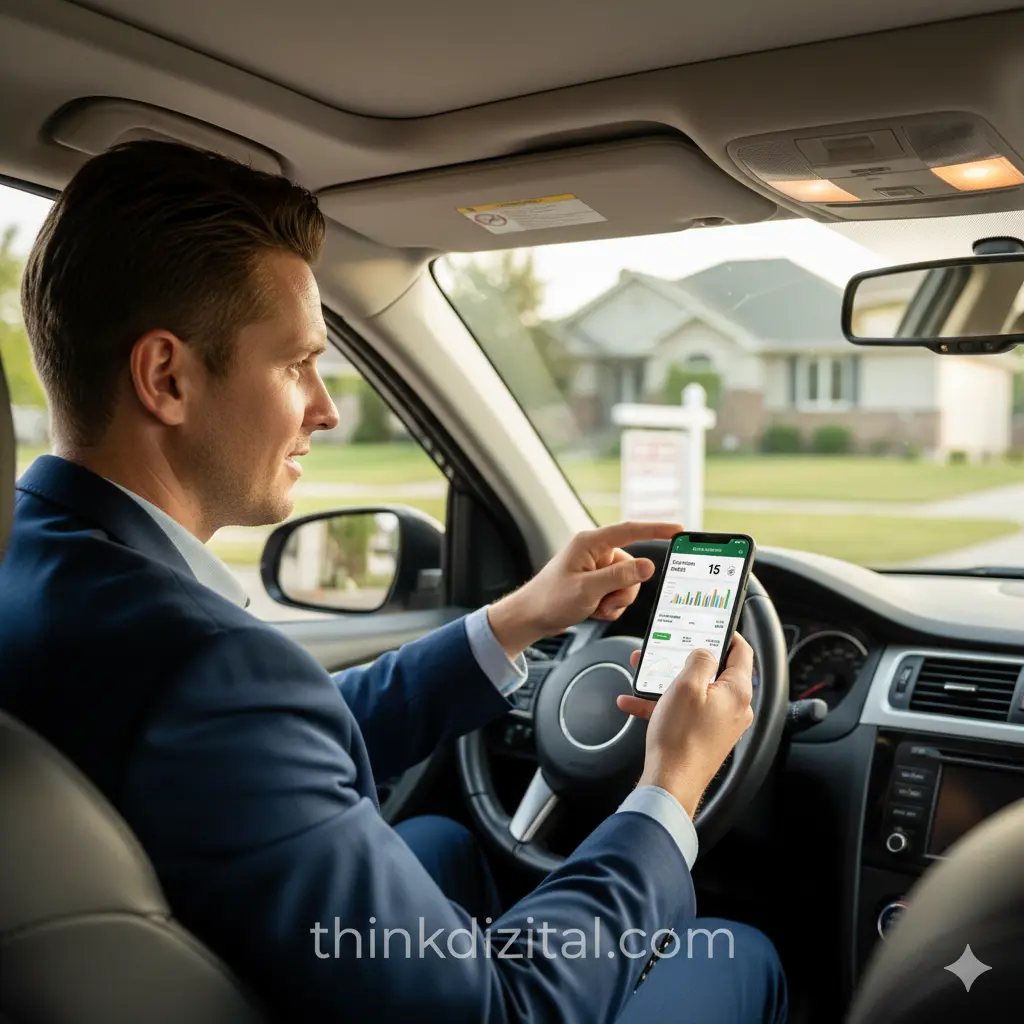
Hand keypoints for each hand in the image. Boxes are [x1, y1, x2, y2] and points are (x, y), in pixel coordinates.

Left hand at [487, 521, 682, 659]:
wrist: (531, 618)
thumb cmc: (550, 599)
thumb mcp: (588, 590)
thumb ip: (620, 577)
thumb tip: (648, 565)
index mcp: (590, 543)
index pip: (630, 530)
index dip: (656, 529)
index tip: (678, 530)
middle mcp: (595, 552)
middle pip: (632, 567)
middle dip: (623, 590)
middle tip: (605, 602)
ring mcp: (597, 568)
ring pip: (628, 584)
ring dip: (615, 601)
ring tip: (594, 607)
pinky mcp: (597, 583)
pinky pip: (618, 594)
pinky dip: (610, 606)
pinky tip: (592, 610)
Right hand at [615, 634, 754, 816]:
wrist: (670, 783)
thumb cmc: (681, 740)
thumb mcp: (686, 686)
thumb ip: (699, 660)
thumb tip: (704, 652)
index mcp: (738, 692)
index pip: (742, 651)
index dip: (727, 633)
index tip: (712, 625)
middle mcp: (734, 708)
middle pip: (714, 671)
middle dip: (685, 658)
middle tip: (668, 649)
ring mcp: (719, 723)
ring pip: (695, 691)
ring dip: (668, 680)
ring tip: (644, 673)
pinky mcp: (703, 736)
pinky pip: (684, 711)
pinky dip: (663, 704)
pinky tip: (635, 702)